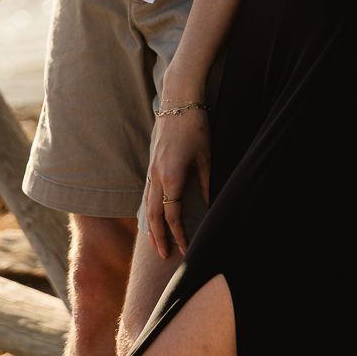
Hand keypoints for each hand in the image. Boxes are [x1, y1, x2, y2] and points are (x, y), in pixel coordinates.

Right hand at [144, 110, 210, 260]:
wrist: (178, 99)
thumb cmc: (196, 126)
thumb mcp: (206, 156)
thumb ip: (206, 184)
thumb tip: (210, 207)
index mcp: (171, 177)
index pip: (172, 216)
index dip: (179, 235)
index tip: (186, 249)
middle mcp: (156, 176)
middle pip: (154, 215)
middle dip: (158, 237)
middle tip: (163, 256)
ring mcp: (150, 169)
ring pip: (147, 204)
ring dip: (150, 225)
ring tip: (154, 242)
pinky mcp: (150, 162)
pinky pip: (146, 192)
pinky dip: (148, 208)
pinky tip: (152, 214)